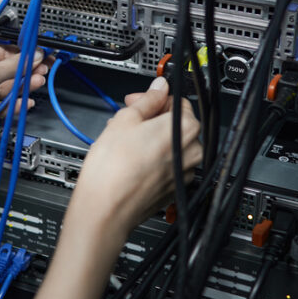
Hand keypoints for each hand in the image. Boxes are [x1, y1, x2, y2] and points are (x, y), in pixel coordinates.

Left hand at [0, 40, 51, 149]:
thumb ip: (12, 67)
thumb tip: (33, 56)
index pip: (2, 51)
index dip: (23, 56)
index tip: (41, 59)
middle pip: (2, 71)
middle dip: (23, 74)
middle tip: (43, 75)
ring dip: (18, 89)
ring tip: (36, 87)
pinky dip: (8, 106)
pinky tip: (22, 104)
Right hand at [71, 76, 202, 240]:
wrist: (106, 210)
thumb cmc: (113, 169)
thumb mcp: (125, 119)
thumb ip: (148, 100)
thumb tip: (159, 89)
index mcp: (186, 129)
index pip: (178, 101)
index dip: (154, 98)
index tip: (138, 101)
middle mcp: (192, 152)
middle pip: (175, 124)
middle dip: (151, 119)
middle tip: (127, 119)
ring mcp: (184, 173)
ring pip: (170, 146)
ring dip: (150, 138)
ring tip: (124, 141)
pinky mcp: (174, 190)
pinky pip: (167, 166)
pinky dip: (152, 159)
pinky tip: (130, 159)